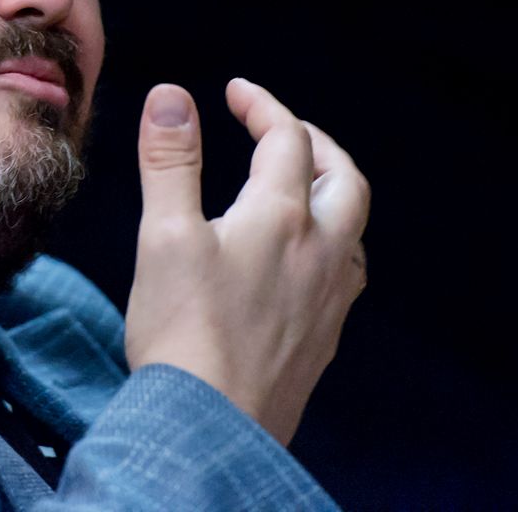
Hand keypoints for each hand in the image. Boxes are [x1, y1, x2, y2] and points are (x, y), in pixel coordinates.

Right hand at [123, 78, 369, 445]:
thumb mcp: (164, 234)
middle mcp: (320, 252)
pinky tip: (302, 262)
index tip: (235, 91)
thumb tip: (172, 95)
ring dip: (330, 191)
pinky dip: (330, 243)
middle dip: (314, 142)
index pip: (286, 138)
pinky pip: (345, 273)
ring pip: (353, 227)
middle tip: (279, 129)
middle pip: (342, 177)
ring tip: (295, 187)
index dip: (262, 105)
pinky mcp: (323, 338)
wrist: (212, 427)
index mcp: (281, 218)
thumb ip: (171, 161)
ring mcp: (329, 299)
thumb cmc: (184, 331)